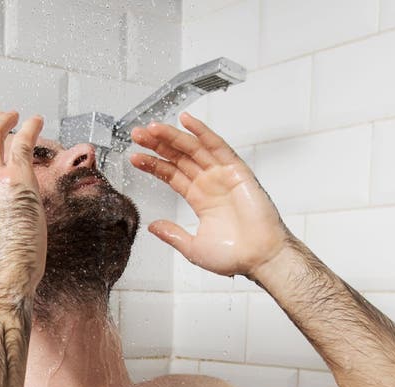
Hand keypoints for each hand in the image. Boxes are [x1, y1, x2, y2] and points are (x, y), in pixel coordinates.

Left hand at [130, 112, 289, 280]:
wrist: (259, 258)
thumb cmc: (234, 256)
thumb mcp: (193, 248)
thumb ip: (173, 235)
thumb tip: (153, 226)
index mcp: (200, 200)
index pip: (172, 175)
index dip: (153, 165)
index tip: (135, 157)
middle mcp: (210, 184)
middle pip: (179, 158)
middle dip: (157, 145)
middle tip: (137, 135)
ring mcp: (223, 175)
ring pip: (194, 149)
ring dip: (173, 136)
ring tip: (152, 128)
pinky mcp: (237, 171)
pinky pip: (217, 146)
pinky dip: (202, 132)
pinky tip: (186, 121)